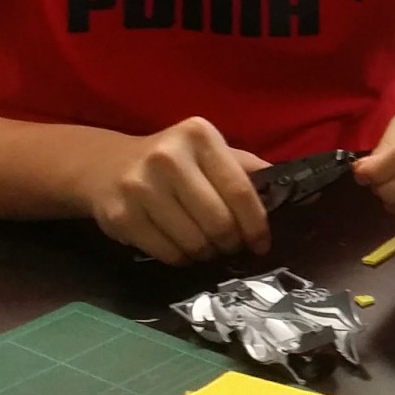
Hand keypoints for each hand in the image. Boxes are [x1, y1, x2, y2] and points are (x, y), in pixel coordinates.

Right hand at [84, 117, 269, 264]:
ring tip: (206, 247)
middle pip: (218, 221)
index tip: (261, 243)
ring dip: (206, 253)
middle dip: (230, 242)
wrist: (105, 165)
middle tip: (230, 246)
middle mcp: (168, 157)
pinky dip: (182, 259)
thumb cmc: (172, 161)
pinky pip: (167, 253)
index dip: (256, 224)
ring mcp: (140, 186)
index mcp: (198, 135)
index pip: (240, 189)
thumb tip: (288, 189)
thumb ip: (245, 169)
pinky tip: (182, 249)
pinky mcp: (121, 215)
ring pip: (194, 242)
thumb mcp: (208, 152)